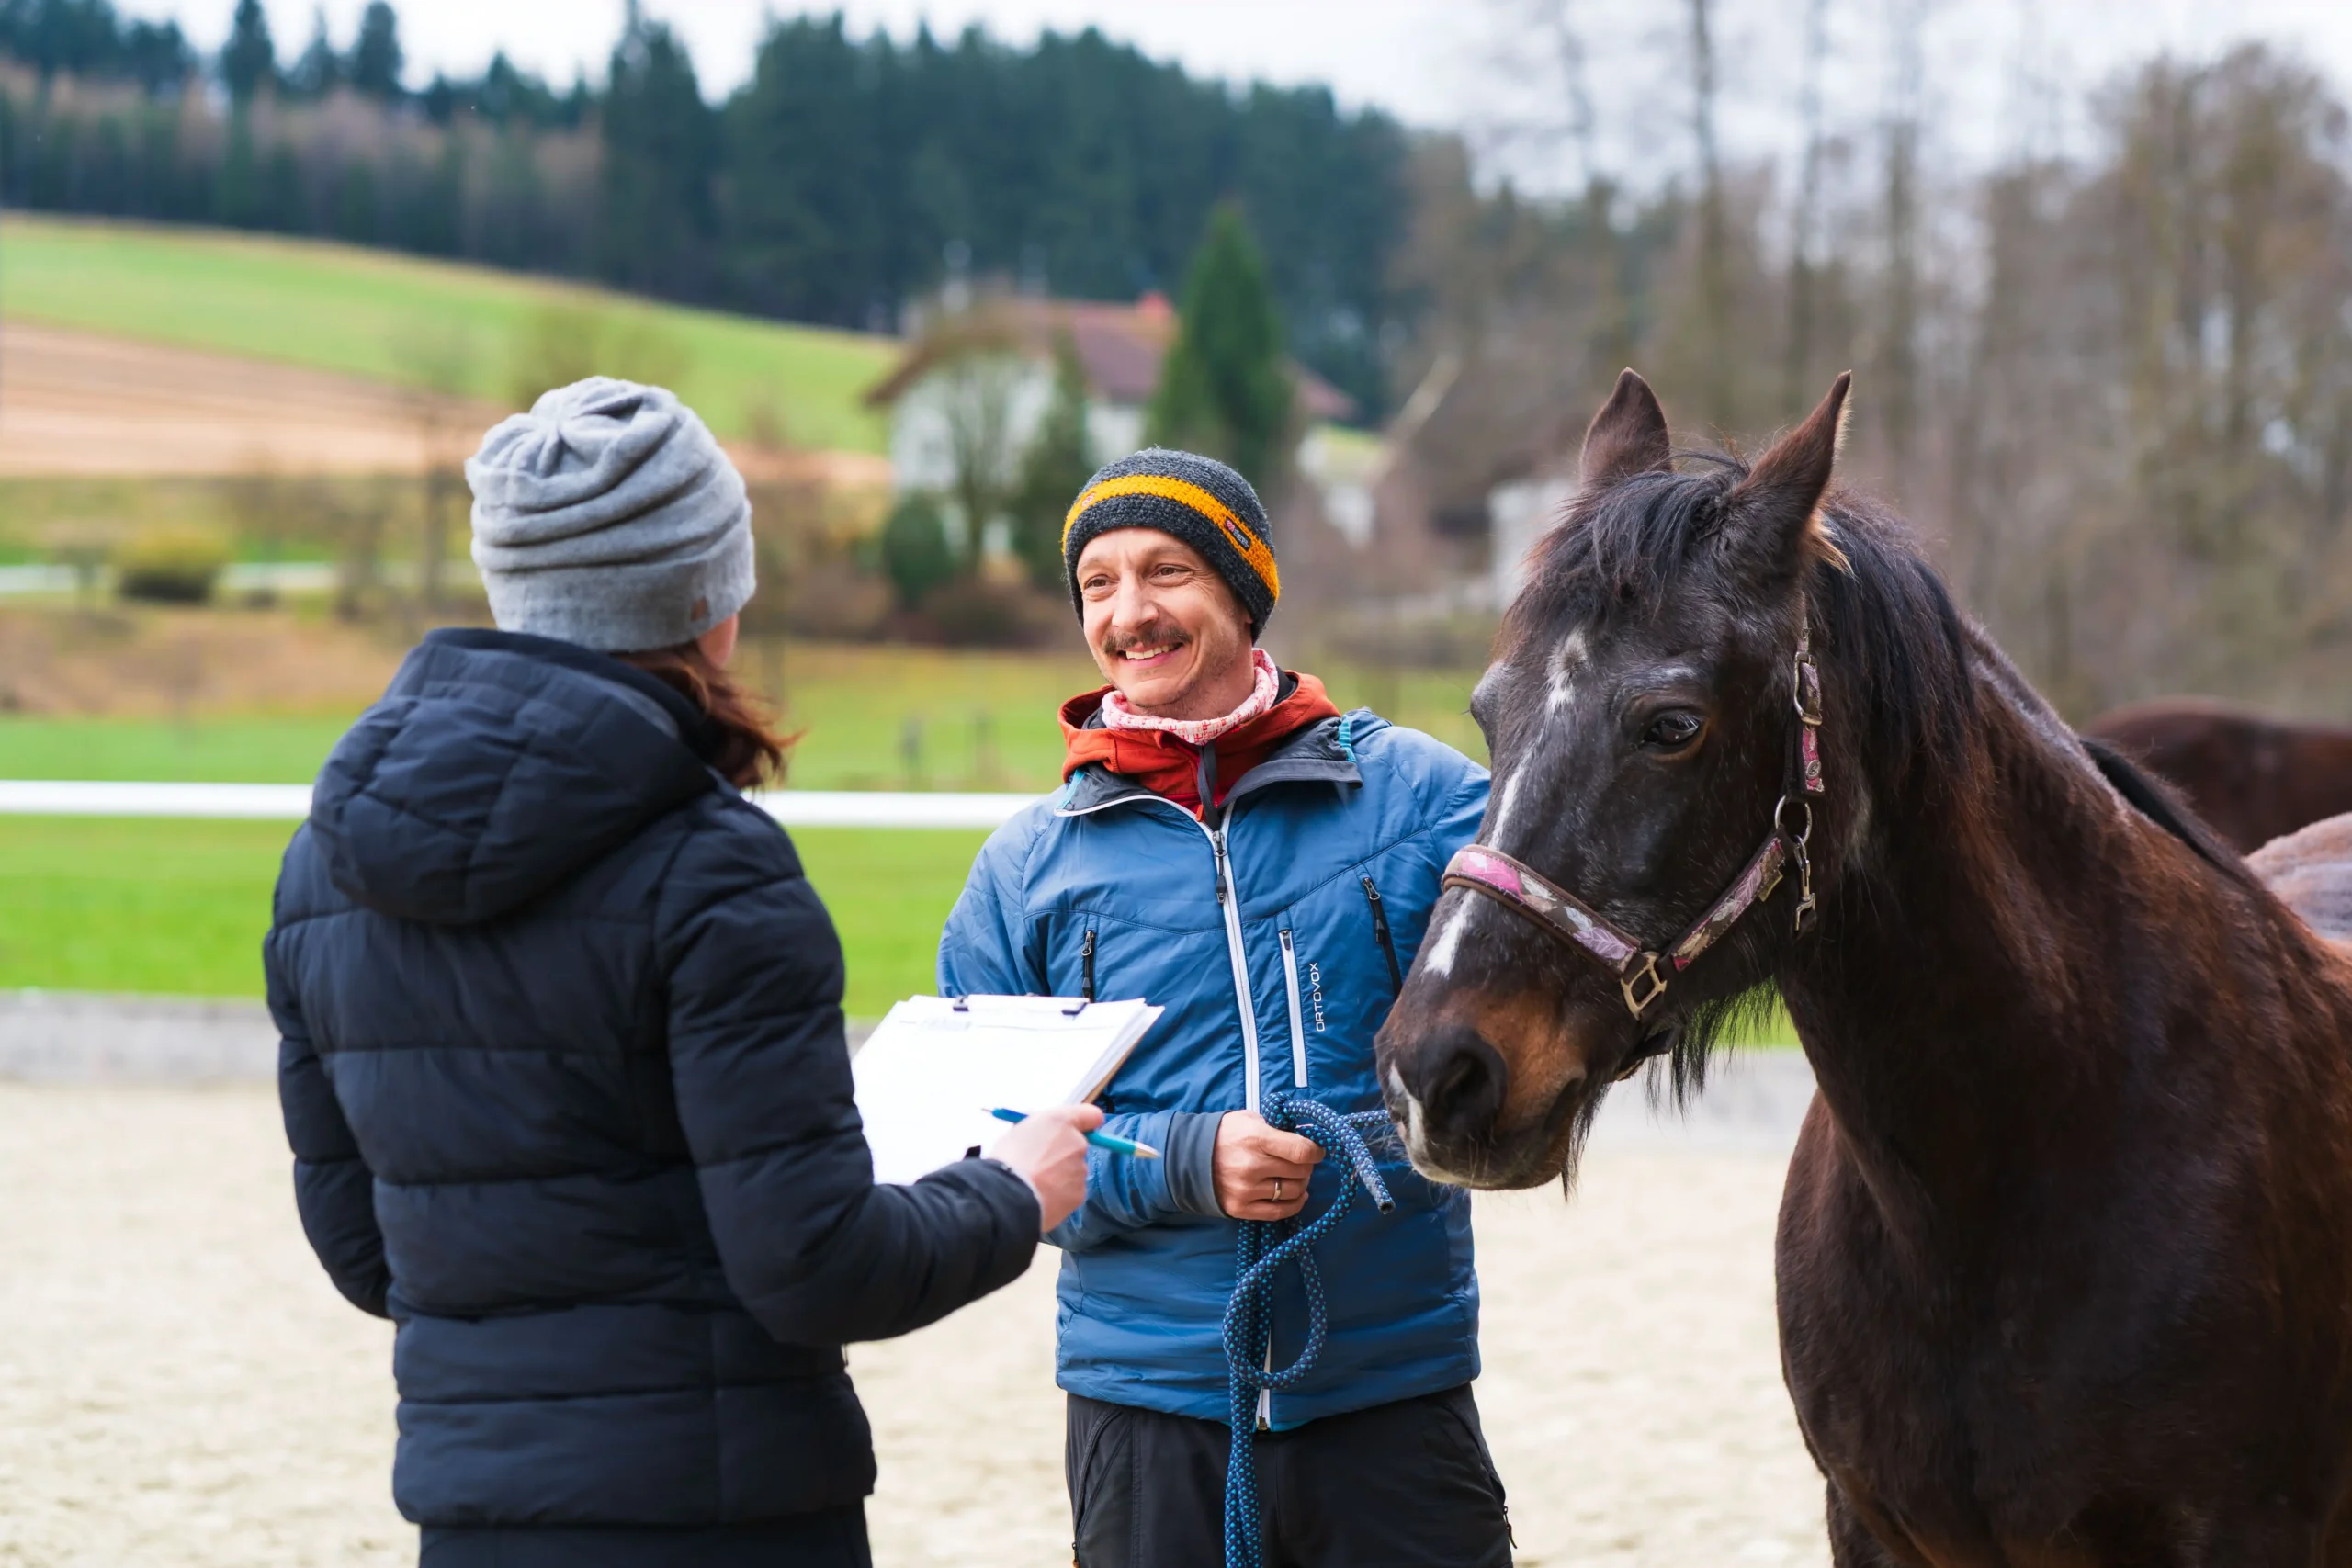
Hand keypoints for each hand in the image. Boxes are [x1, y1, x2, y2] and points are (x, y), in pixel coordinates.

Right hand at [990, 1104, 1105, 1232]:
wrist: (1009, 1195)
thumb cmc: (1009, 1159)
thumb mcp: (1019, 1131)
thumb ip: (1041, 1130)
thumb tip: (1045, 1135)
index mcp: (1061, 1122)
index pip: (1092, 1115)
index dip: (1086, 1122)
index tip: (1076, 1128)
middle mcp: (1077, 1143)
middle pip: (1078, 1146)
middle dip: (1064, 1153)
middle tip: (1041, 1164)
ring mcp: (1080, 1169)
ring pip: (1074, 1171)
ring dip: (1060, 1175)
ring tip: (1036, 1183)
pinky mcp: (1080, 1193)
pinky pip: (1072, 1191)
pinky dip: (1060, 1194)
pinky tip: (1042, 1196)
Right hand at [1213, 1110, 1323, 1220]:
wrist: (1190, 1157)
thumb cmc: (1226, 1134)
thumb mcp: (1251, 1120)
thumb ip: (1279, 1128)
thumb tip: (1310, 1135)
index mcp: (1256, 1139)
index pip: (1301, 1150)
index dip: (1316, 1151)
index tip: (1317, 1150)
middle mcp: (1252, 1166)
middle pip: (1300, 1171)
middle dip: (1307, 1166)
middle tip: (1301, 1161)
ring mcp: (1246, 1190)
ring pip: (1293, 1191)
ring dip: (1301, 1184)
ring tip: (1295, 1176)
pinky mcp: (1241, 1208)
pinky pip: (1279, 1211)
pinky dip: (1294, 1204)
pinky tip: (1296, 1195)